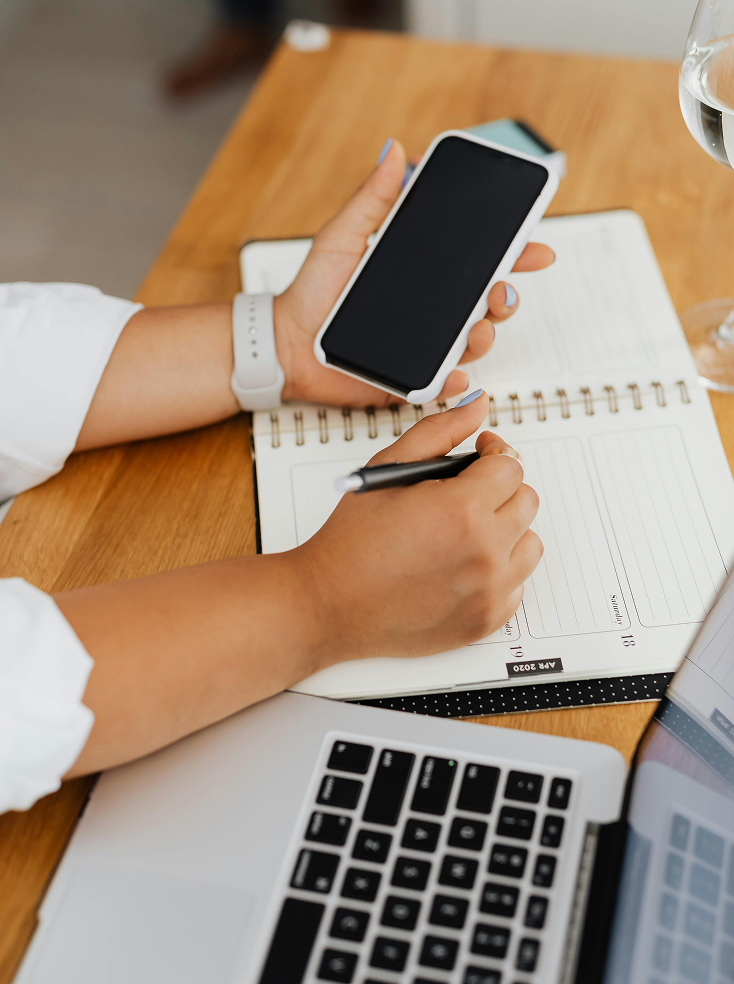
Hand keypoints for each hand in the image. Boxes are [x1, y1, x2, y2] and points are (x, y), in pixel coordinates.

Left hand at [274, 138, 554, 406]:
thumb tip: (394, 151)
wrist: (287, 342)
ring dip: (486, 336)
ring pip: (473, 343)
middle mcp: (432, 310)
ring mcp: (425, 346)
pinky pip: (441, 384)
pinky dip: (453, 383)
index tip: (534, 246)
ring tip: (478, 328)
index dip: (513, 253)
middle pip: (488, 303)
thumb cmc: (312, 291)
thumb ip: (372, 198)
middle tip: (502, 289)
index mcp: (424, 273)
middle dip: (507, 296)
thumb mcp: (343, 236)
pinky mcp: (410, 378)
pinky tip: (455, 374)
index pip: (479, 261)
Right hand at [297, 392, 541, 664]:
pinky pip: (517, 585)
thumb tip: (475, 405)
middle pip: (525, 501)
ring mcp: (490, 592)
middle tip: (465, 494)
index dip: (493, 454)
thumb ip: (439, 431)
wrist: (329, 604)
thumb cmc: (351, 542)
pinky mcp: (487, 621)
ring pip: (529, 543)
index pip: (511, 466)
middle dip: (499, 490)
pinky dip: (498, 572)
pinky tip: (462, 565)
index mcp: (463, 510)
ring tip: (465, 532)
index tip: (479, 456)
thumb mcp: (389, 469)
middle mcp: (485, 553)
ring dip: (505, 531)